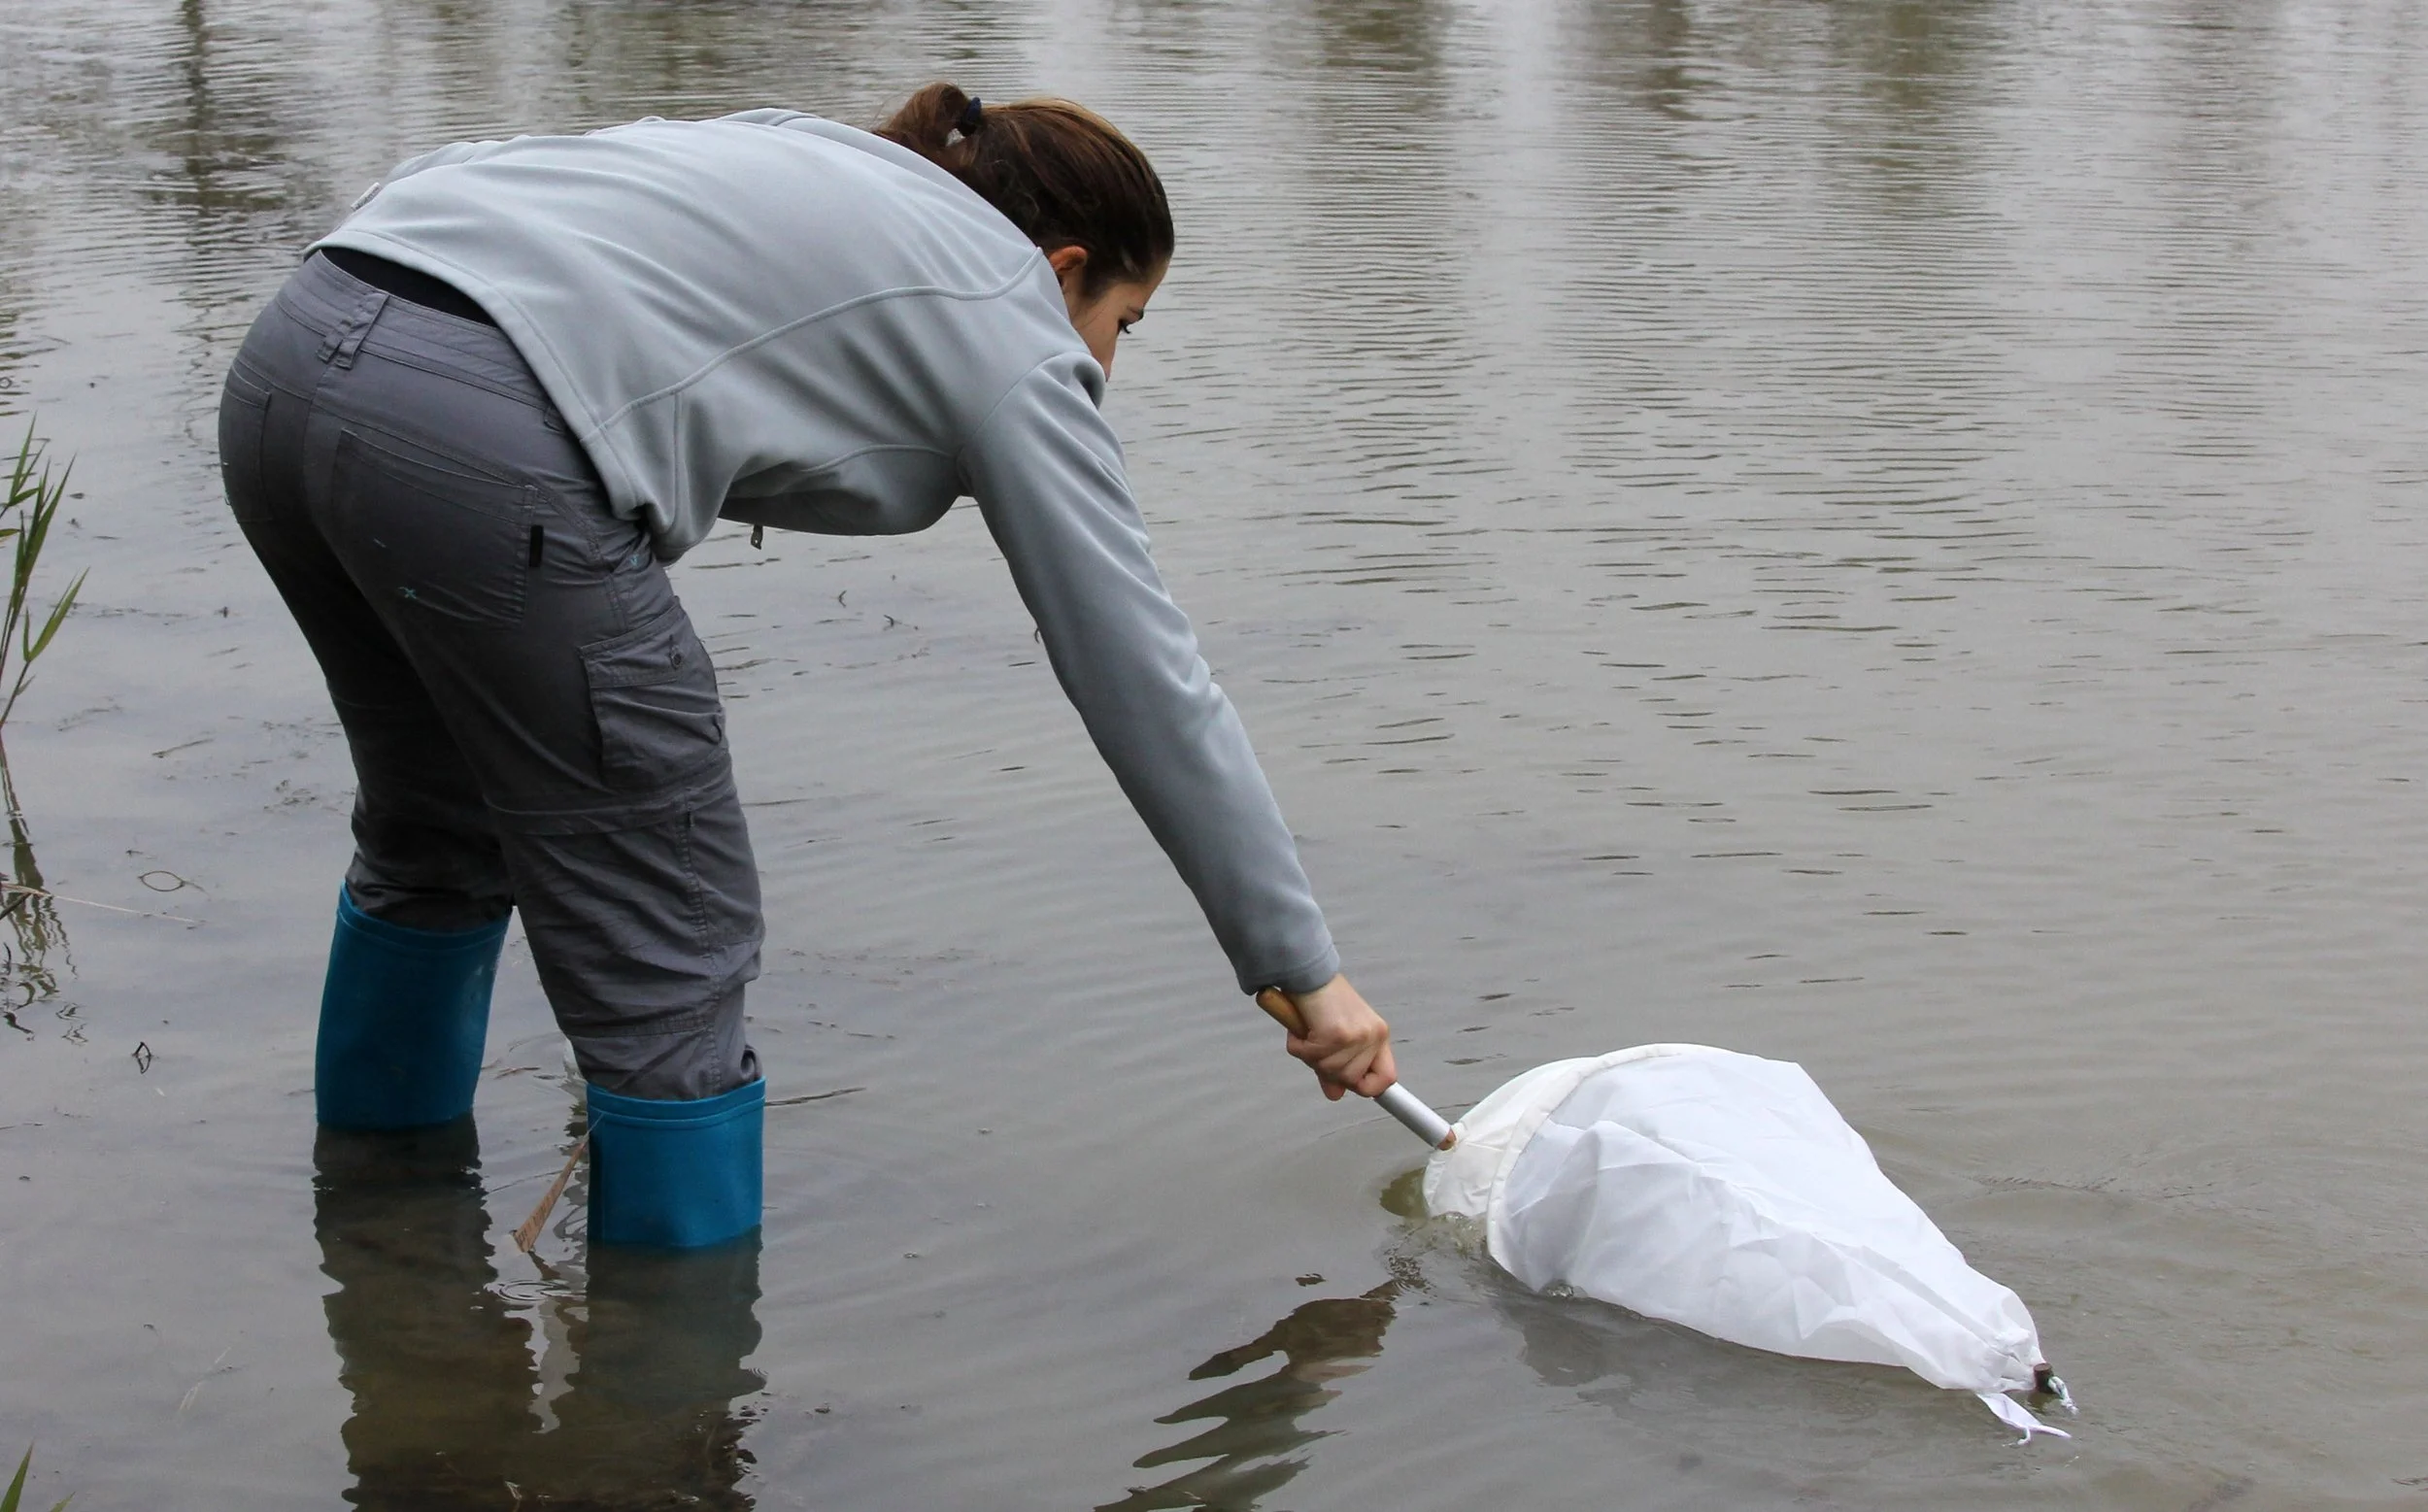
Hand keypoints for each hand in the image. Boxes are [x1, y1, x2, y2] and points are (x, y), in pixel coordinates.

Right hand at [1265, 975, 1396, 1101]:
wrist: (1308, 973)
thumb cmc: (1322, 998)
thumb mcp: (1335, 1037)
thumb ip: (1336, 1067)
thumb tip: (1335, 1094)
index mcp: (1378, 1035)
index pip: (1387, 1078)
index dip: (1368, 1087)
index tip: (1351, 1086)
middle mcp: (1373, 1036)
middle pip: (1352, 1080)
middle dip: (1327, 1069)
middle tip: (1317, 1046)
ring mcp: (1356, 1036)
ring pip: (1331, 1071)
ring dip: (1311, 1055)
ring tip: (1309, 1032)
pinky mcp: (1335, 1034)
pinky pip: (1312, 1058)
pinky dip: (1299, 1046)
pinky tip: (1302, 1028)